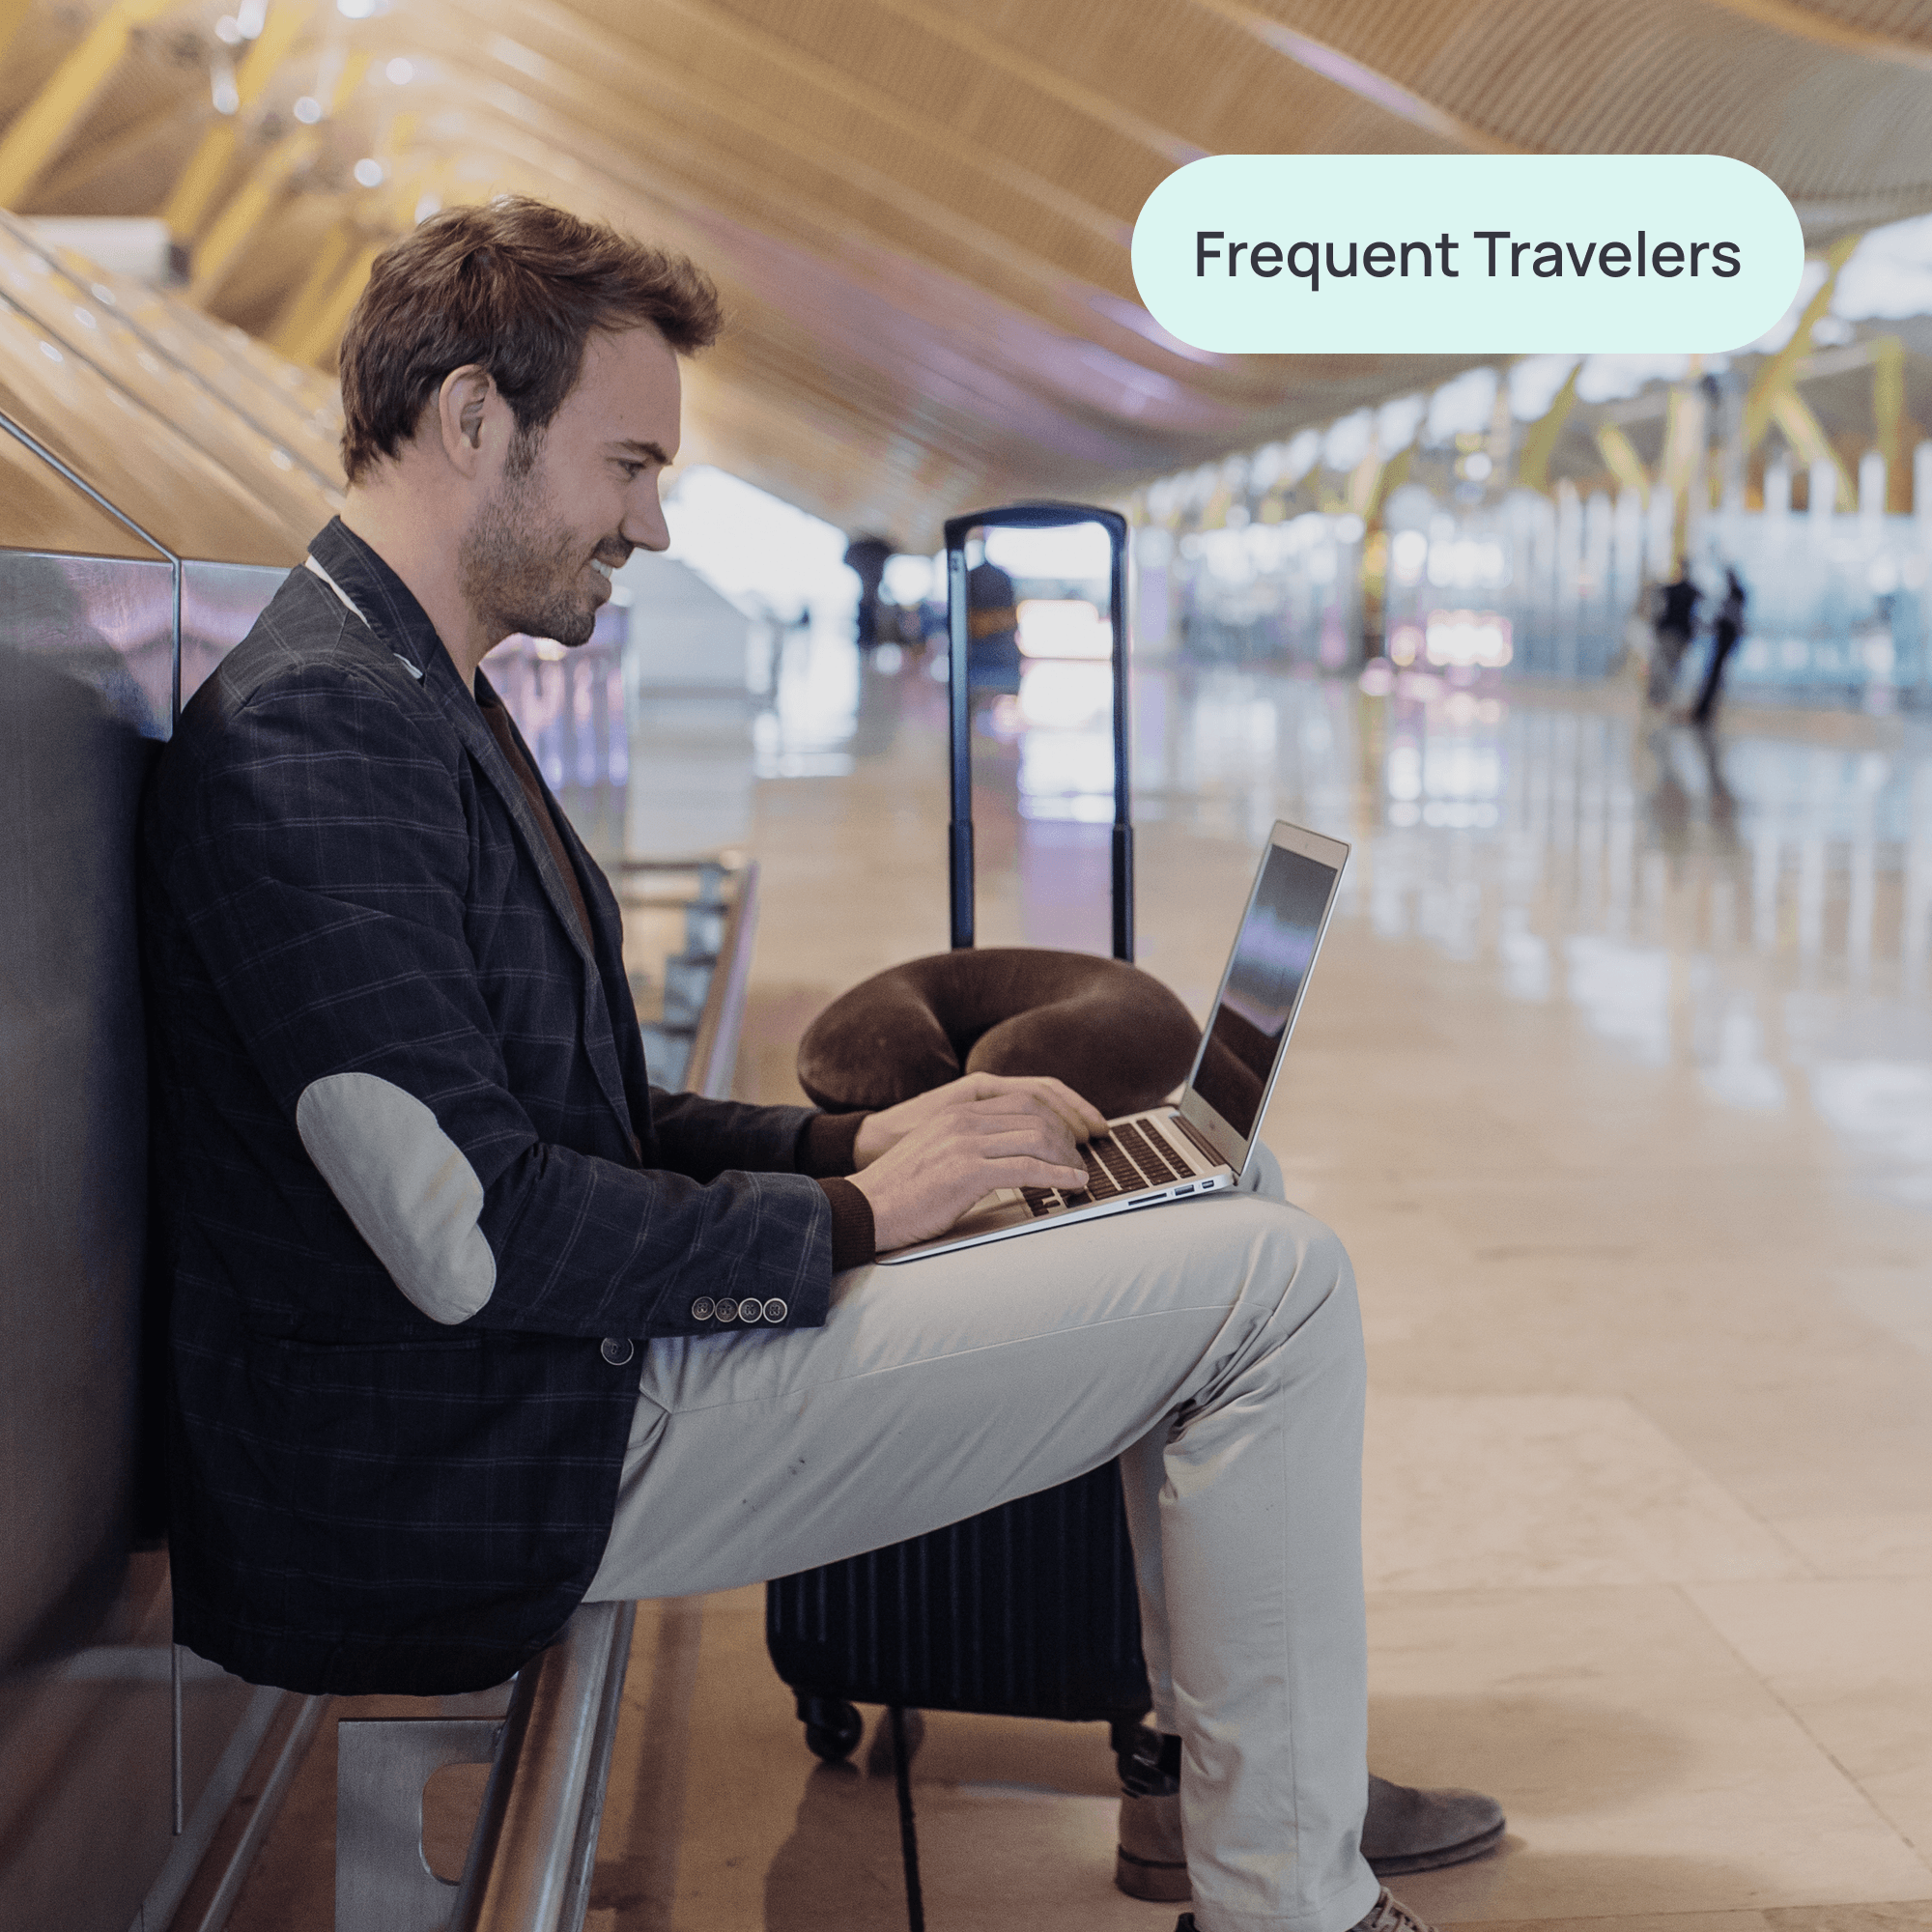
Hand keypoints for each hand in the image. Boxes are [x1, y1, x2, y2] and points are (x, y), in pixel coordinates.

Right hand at [852, 1072, 1106, 1167]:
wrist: (866, 1208)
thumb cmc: (902, 1189)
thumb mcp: (937, 1148)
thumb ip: (971, 1139)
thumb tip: (1013, 1151)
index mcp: (958, 1108)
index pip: (1025, 1096)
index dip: (1061, 1111)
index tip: (1081, 1130)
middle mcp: (964, 1117)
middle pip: (1037, 1112)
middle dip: (1070, 1132)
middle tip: (1085, 1153)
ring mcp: (965, 1142)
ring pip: (1037, 1137)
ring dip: (1067, 1156)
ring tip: (1080, 1172)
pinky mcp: (967, 1171)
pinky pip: (1028, 1169)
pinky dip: (1059, 1176)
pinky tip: (1074, 1184)